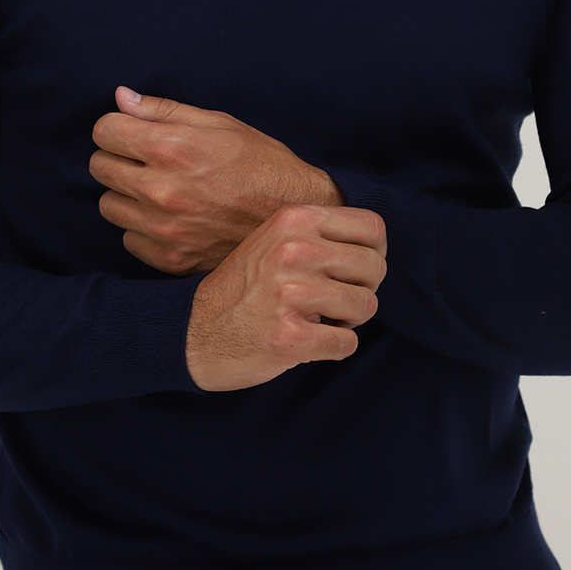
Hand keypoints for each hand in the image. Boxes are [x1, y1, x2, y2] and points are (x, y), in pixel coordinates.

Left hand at [89, 87, 345, 274]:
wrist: (295, 216)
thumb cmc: (261, 163)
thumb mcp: (219, 124)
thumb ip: (164, 111)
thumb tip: (121, 98)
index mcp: (171, 148)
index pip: (104, 131)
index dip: (117, 128)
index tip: (133, 133)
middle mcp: (160, 190)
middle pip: (100, 167)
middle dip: (119, 158)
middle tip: (148, 161)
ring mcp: (164, 229)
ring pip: (109, 206)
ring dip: (127, 195)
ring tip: (161, 191)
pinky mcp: (170, 259)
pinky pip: (129, 240)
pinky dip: (143, 229)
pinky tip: (172, 219)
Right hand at [184, 204, 386, 391]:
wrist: (193, 333)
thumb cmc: (243, 289)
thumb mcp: (273, 241)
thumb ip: (318, 234)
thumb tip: (377, 246)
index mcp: (293, 220)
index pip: (372, 227)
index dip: (376, 252)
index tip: (358, 270)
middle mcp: (293, 251)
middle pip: (375, 267)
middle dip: (363, 290)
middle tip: (335, 301)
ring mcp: (290, 293)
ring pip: (367, 306)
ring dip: (349, 321)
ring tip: (319, 320)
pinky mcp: (290, 336)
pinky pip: (348, 343)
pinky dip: (334, 348)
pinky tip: (308, 341)